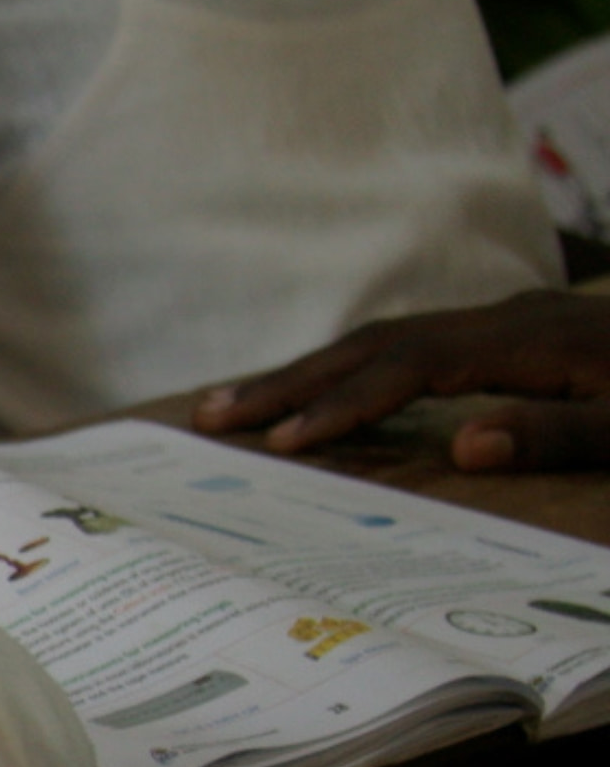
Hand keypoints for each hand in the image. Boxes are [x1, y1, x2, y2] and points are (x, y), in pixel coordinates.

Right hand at [196, 292, 609, 471]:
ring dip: (311, 372)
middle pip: (375, 342)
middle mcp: (502, 321)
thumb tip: (460, 445)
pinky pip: (410, 346)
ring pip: (385, 339)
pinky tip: (326, 392)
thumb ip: (556, 436)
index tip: (283, 442)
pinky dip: (353, 368)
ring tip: (238, 405)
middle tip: (210, 414)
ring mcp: (504, 323)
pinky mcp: (509, 335)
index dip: (343, 403)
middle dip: (292, 380)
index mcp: (526, 341)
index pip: (408, 367)